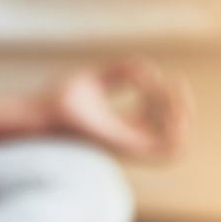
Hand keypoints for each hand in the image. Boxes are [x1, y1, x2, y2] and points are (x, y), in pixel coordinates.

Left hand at [46, 57, 192, 158]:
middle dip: (182, 105)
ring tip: (170, 90)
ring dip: (182, 116)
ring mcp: (128, 148)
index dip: (166, 97)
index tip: (154, 76)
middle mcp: (128, 141)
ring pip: (175, 144)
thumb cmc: (56, 101)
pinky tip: (159, 97)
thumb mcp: (96, 79)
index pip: (158, 120)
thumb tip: (149, 74)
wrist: (38, 116)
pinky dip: (174, 124)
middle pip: (172, 132)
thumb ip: (122, 72)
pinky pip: (166, 149)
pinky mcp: (125, 149)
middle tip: (172, 83)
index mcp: (121, 128)